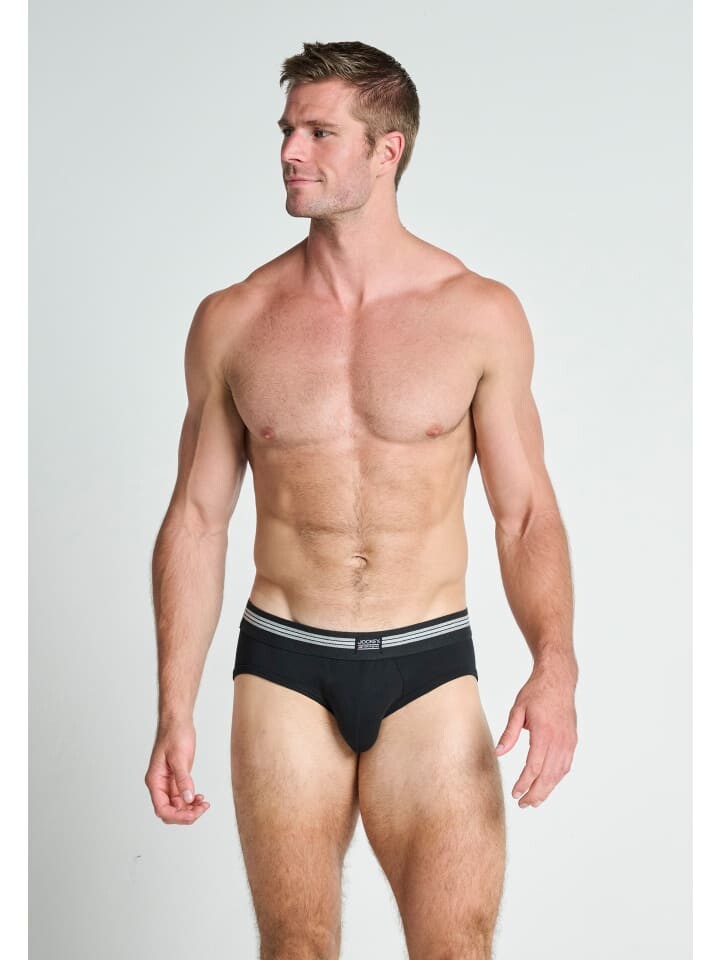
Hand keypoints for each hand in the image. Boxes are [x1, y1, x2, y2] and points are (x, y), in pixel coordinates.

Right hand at [144, 720, 210, 824]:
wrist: (178, 722)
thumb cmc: (174, 735)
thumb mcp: (179, 757)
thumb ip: (183, 779)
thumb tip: (187, 798)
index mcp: (155, 780)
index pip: (162, 808)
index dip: (177, 816)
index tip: (193, 815)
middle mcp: (160, 785)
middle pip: (170, 811)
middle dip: (185, 814)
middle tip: (202, 809)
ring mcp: (168, 783)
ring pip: (177, 806)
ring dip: (190, 809)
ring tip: (204, 804)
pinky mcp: (177, 779)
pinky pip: (183, 796)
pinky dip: (192, 800)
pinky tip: (200, 798)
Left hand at [495, 659, 577, 807]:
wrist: (558, 680)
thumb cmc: (536, 692)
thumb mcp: (517, 710)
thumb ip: (509, 733)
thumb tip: (499, 753)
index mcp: (544, 733)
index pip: (534, 767)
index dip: (524, 783)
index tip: (516, 793)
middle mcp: (559, 740)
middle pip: (548, 775)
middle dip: (536, 793)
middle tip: (524, 804)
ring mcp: (568, 742)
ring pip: (559, 773)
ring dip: (547, 789)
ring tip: (535, 801)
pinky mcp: (572, 740)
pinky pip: (566, 765)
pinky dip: (557, 778)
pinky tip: (548, 784)